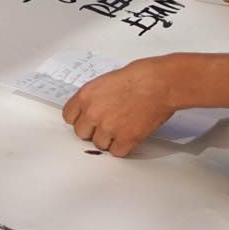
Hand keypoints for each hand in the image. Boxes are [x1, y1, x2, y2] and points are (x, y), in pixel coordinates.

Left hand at [62, 57, 177, 156]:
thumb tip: (92, 108)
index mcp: (86, 96)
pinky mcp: (125, 139)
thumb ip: (95, 97)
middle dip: (93, 130)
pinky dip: (123, 147)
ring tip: (121, 127)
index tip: (86, 120)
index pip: (69, 116)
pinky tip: (128, 136)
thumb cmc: (140, 77)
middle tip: (107, 124)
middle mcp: (93, 113)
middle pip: (81, 133)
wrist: (160, 83)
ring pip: (99, 144)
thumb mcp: (106, 81)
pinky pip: (116, 152)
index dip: (80, 119)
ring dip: (109, 139)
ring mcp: (108, 127)